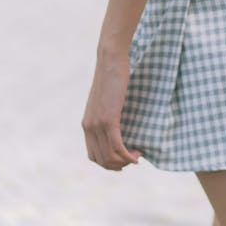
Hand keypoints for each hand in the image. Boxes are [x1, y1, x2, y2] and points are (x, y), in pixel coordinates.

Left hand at [82, 47, 141, 170]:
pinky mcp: (108, 120)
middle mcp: (89, 127)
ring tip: (138, 155)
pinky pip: (117, 146)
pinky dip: (128, 155)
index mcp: (87, 124)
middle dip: (118, 165)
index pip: (93, 156)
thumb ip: (108, 112)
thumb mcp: (107, 99)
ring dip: (125, 161)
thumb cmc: (112, 76)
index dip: (109, 163)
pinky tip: (138, 154)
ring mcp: (98, 124)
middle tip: (134, 158)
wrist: (110, 60)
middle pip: (101, 160)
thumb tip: (121, 120)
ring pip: (109, 156)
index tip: (125, 158)